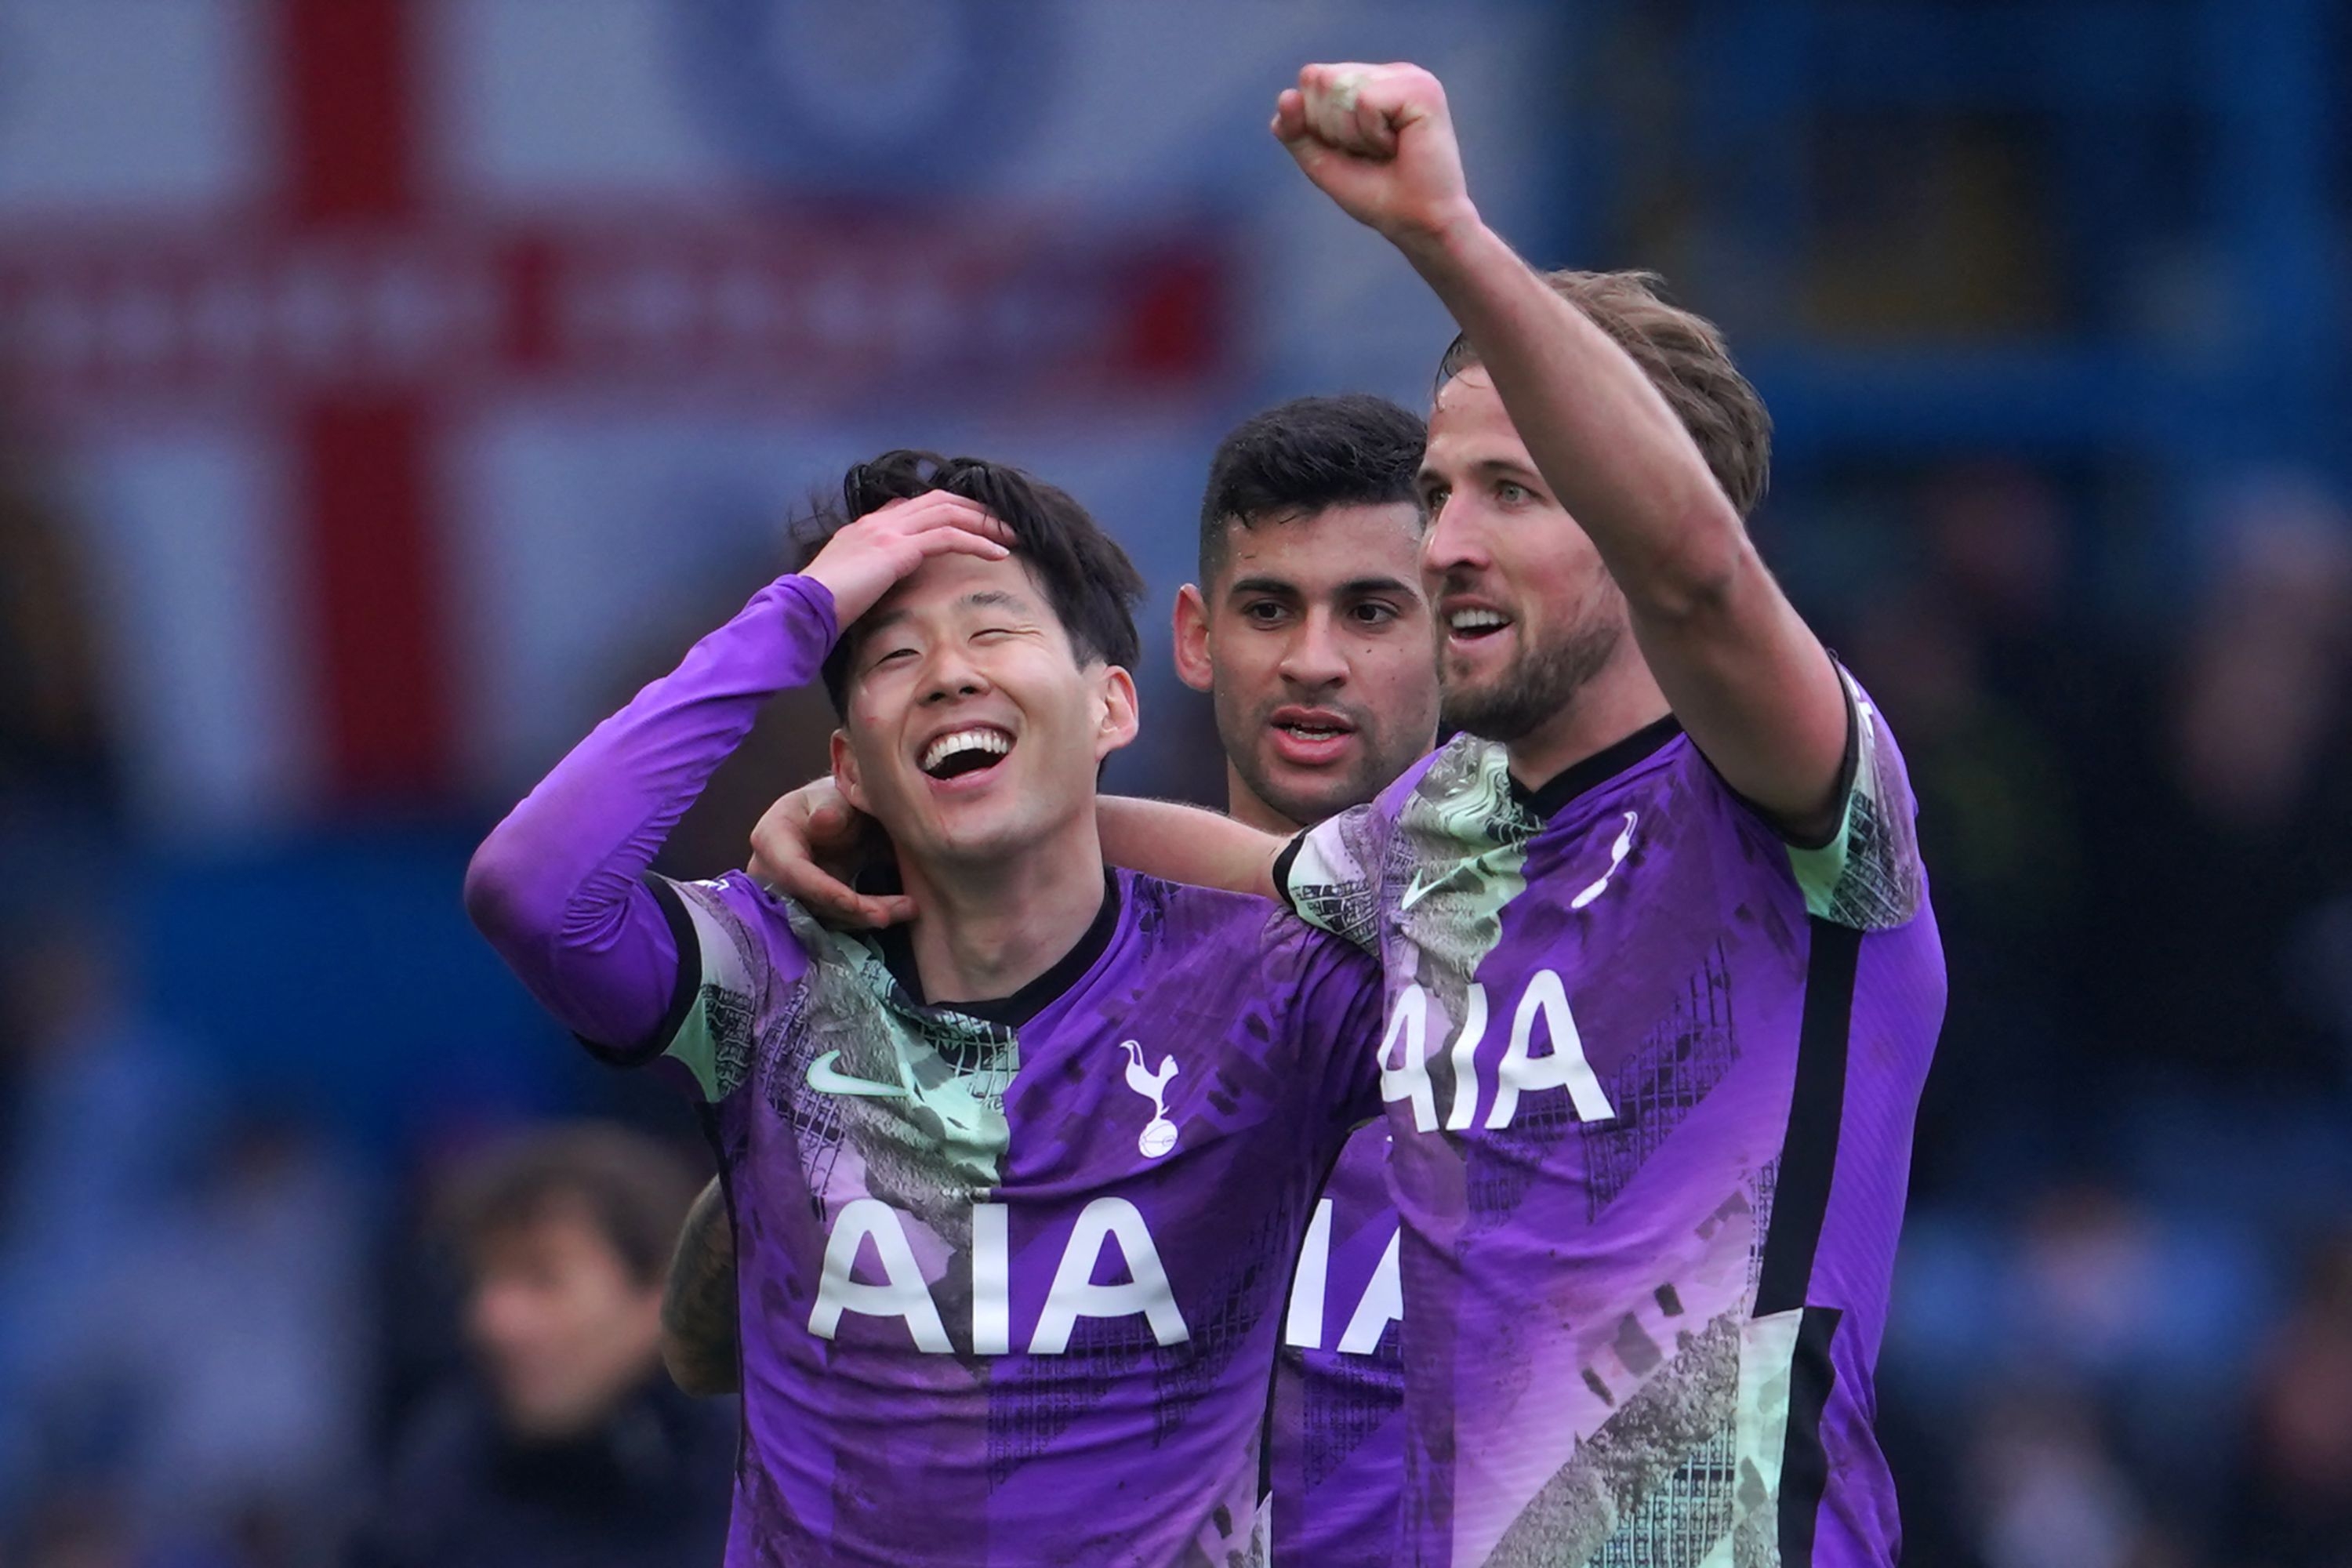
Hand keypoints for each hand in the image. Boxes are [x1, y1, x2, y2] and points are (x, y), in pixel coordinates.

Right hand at [745, 777, 913, 927]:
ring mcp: (787, 895)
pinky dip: (868, 917)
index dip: (825, 891)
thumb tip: (823, 821)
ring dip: (867, 917)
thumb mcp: (835, 795)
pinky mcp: (809, 908)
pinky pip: (837, 921)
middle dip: (853, 911)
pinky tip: (902, 909)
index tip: (857, 903)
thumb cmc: (834, 800)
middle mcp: (770, 873)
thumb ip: (831, 806)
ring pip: (826, 918)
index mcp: (771, 838)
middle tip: (894, 912)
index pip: (793, 873)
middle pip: (809, 903)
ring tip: (910, 907)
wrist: (837, 814)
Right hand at [797, 492, 1012, 627]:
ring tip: (1010, 536)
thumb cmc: (820, 608)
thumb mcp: (850, 586)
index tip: (974, 522)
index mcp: (866, 528)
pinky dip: (978, 542)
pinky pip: (949, 536)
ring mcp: (888, 531)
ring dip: (985, 523)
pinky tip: (998, 554)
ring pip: (949, 512)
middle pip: (939, 500)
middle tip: (1003, 524)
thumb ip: (871, 578)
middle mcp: (878, 521)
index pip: (915, 505)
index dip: (949, 509)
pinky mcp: (897, 549)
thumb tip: (886, 591)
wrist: (801, 609)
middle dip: (975, 510)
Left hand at [1272, 62, 1475, 250]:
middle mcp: (1388, 74)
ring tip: (1386, 151)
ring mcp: (1408, 77)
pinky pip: (1365, 102)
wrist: (1418, 224)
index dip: (1318, 124)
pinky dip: (1372, 135)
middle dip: (1333, 128)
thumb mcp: (1321, 160)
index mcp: (1368, 82)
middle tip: (1371, 153)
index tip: (1354, 151)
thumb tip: (1286, 95)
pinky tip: (1398, 146)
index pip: (1312, 79)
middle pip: (1320, 79)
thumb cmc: (1376, 195)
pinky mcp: (1421, 89)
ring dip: (1353, 134)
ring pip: (1340, 88)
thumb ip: (1295, 130)